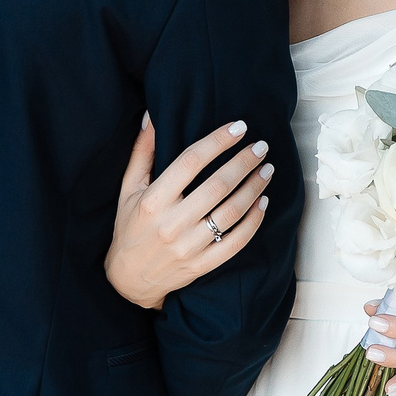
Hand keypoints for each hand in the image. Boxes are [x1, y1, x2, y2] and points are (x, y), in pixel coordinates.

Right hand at [106, 115, 272, 309]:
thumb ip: (142, 152)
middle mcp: (171, 224)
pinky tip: (263, 202)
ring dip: (254, 188)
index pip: (190, 161)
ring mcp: (188, 247)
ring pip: (231, 212)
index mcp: (152, 200)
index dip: (217, 141)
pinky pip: (236, 242)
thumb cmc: (130, 226)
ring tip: (267, 169)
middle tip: (261, 146)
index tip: (239, 127)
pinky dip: (254, 221)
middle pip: (217, 186)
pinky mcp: (202, 265)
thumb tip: (152, 116)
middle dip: (244, 162)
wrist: (128, 279)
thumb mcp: (128, 189)